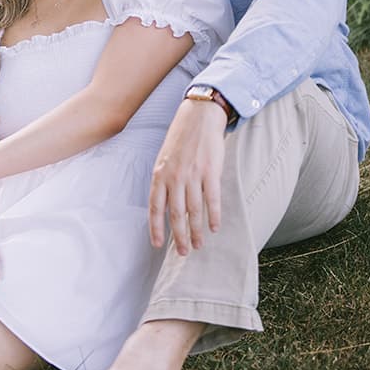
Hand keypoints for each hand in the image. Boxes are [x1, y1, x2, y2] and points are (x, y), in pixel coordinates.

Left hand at [148, 98, 227, 255]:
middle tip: (183, 252)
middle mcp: (174, 177)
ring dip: (197, 231)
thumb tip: (166, 207)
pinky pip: (212, 200)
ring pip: (194, 211)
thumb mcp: (164, 159)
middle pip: (176, 214)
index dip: (156, 228)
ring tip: (199, 244)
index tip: (158, 244)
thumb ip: (164, 182)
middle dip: (179, 236)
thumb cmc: (180, 139)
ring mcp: (193, 175)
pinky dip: (213, 216)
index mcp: (160, 174)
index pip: (155, 207)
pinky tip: (214, 227)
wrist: (198, 117)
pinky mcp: (210, 172)